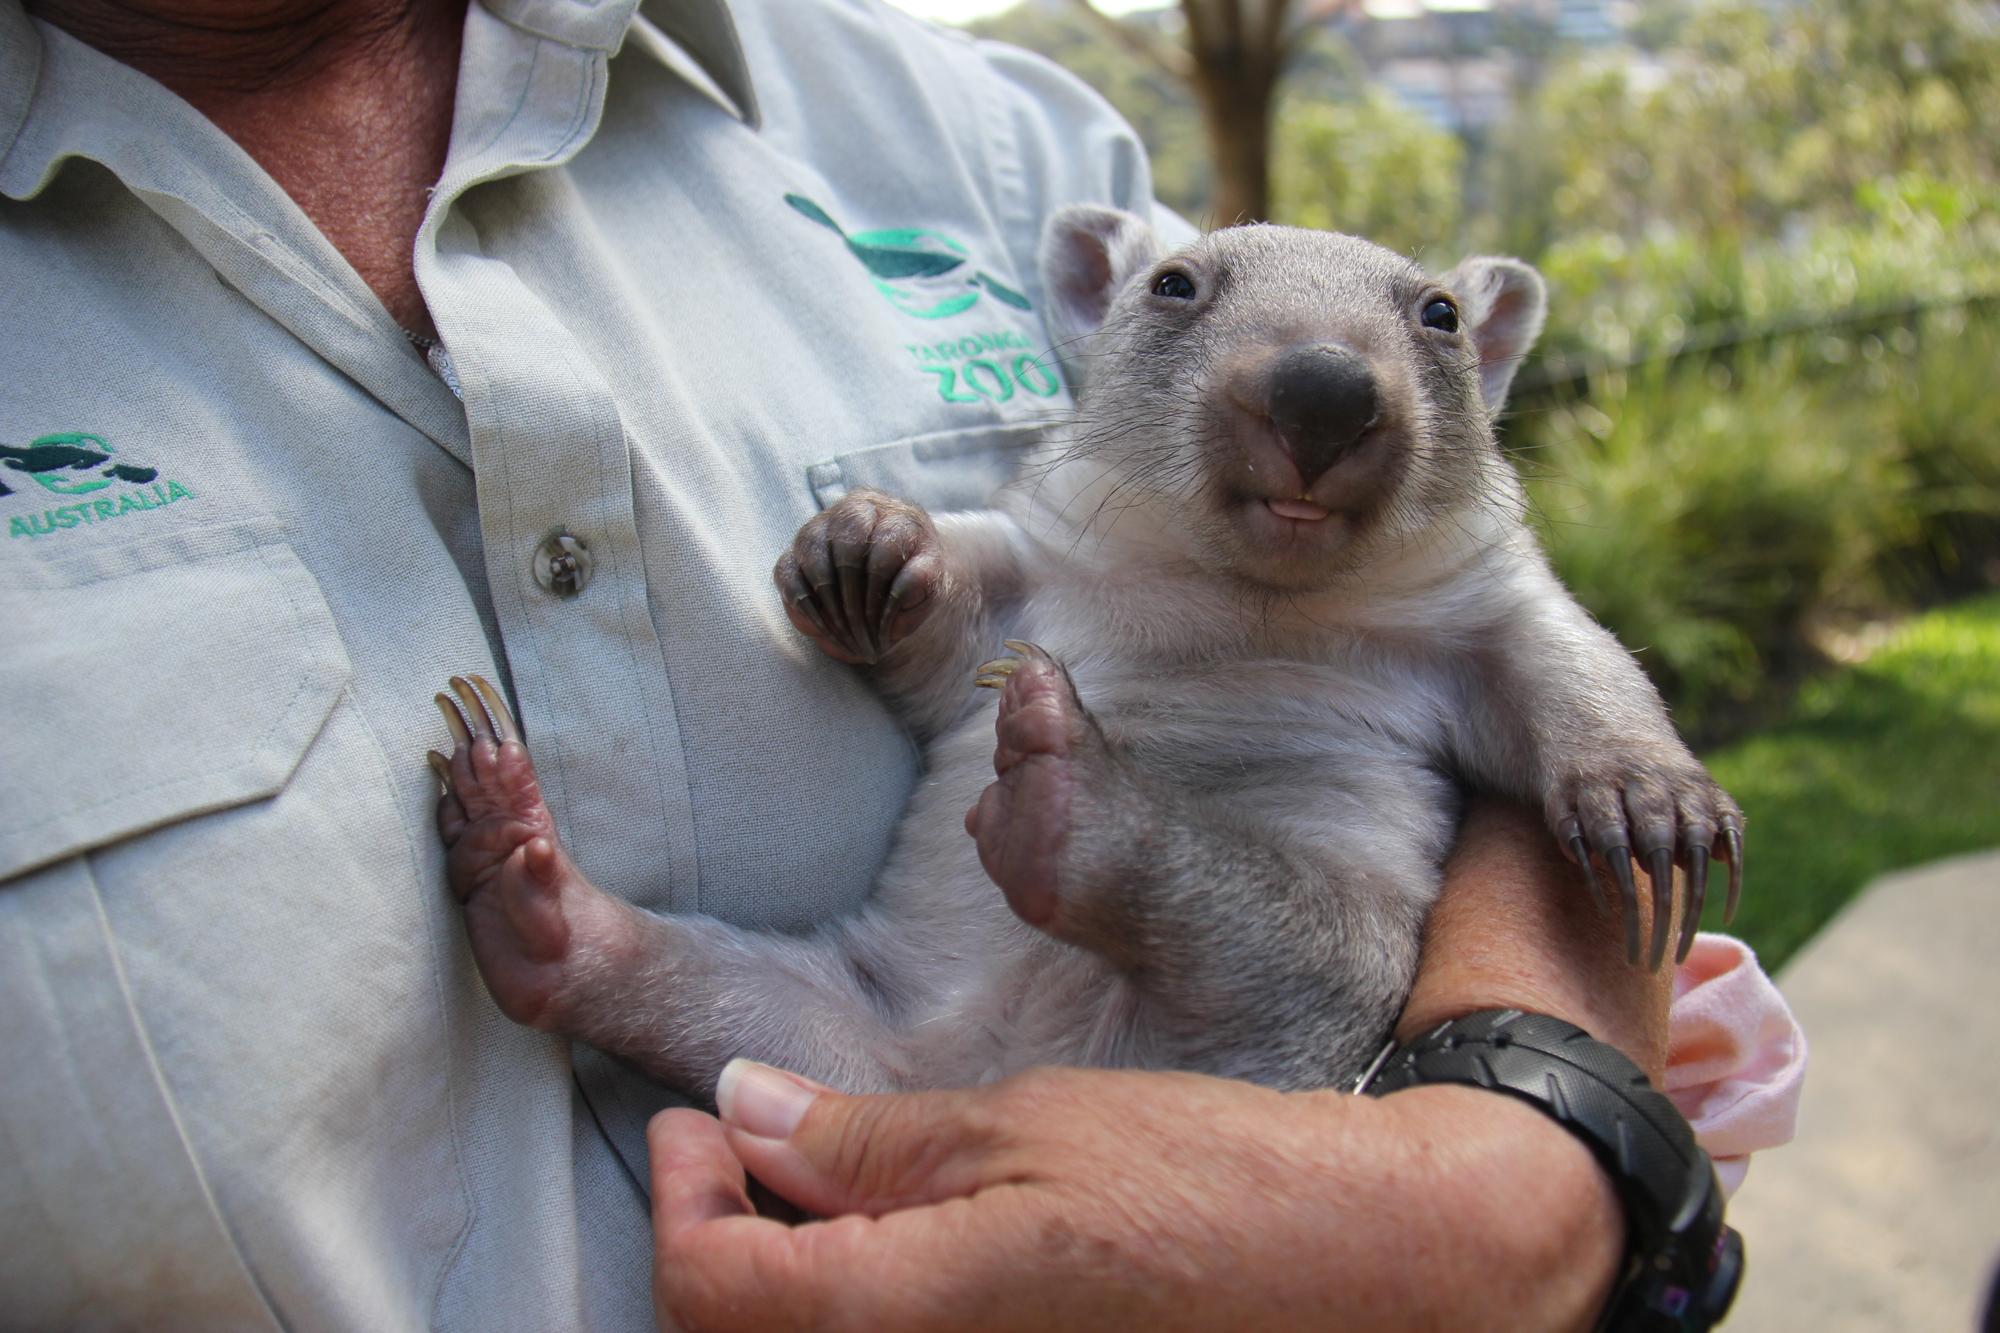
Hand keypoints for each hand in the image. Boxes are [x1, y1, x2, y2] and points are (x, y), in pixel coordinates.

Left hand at [649, 799, 1667, 1330]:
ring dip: (782, 1270)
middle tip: (736, 1146)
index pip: (706, 1288)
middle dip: (716, 1237)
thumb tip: (743, 1115)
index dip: (676, 1196)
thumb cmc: (1206, 1182)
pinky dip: (859, 1298)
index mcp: (911, 1318)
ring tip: (814, 1179)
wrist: (1363, 1265)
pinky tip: (893, 1232)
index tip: (690, 1124)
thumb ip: (866, 1143)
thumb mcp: (1024, 1126)